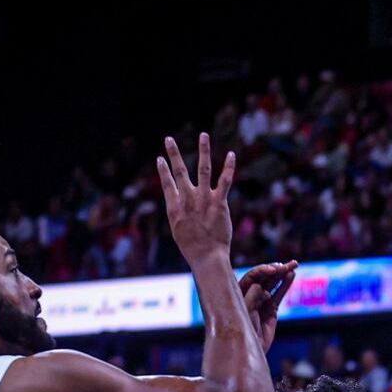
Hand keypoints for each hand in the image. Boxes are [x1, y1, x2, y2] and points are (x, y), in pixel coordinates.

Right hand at [157, 133, 236, 261]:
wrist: (206, 256)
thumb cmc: (193, 248)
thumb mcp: (179, 231)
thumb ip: (179, 216)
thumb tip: (178, 209)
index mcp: (175, 207)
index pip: (167, 184)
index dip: (163, 171)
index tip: (160, 159)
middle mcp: (188, 199)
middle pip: (179, 171)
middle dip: (173, 154)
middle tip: (168, 139)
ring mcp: (203, 199)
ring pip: (202, 169)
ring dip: (203, 150)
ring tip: (203, 135)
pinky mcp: (219, 202)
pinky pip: (225, 181)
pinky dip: (228, 167)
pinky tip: (231, 155)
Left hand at [238, 260, 296, 348]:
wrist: (249, 348)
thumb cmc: (241, 330)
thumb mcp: (244, 312)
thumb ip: (251, 298)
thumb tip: (259, 286)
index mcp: (239, 291)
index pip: (252, 276)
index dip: (263, 271)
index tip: (274, 269)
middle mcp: (250, 293)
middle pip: (264, 277)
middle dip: (276, 269)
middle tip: (288, 264)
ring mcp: (261, 300)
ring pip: (273, 284)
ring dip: (282, 274)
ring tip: (293, 265)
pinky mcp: (271, 309)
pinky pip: (279, 294)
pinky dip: (285, 285)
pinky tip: (291, 275)